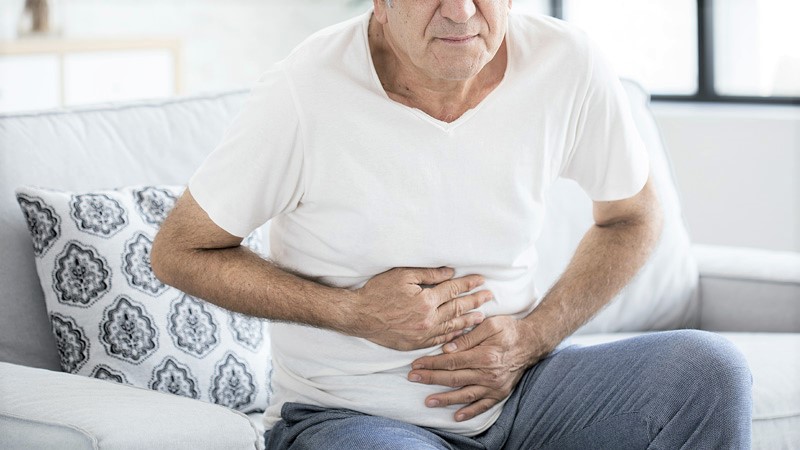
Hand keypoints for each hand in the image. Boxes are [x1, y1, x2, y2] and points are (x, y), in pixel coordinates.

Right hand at [351, 267, 492, 350]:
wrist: (359, 315)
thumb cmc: (378, 291)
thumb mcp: (402, 275)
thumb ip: (428, 274)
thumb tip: (450, 272)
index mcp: (426, 300)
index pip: (453, 290)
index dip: (468, 284)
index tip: (481, 280)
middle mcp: (428, 319)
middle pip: (458, 309)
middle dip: (475, 301)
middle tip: (490, 296)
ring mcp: (422, 334)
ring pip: (452, 327)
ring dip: (468, 320)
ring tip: (482, 316)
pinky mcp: (415, 344)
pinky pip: (440, 340)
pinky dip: (453, 336)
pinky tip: (461, 332)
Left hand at [407, 315, 543, 421]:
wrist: (532, 342)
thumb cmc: (510, 329)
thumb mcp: (490, 325)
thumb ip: (468, 337)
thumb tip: (447, 349)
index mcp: (485, 355)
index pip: (452, 361)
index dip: (432, 363)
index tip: (416, 364)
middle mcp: (489, 373)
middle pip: (454, 378)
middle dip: (431, 379)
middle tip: (413, 378)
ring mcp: (495, 385)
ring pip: (465, 395)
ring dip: (445, 399)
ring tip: (428, 401)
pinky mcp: (500, 393)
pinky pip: (483, 405)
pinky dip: (470, 412)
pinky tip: (457, 416)